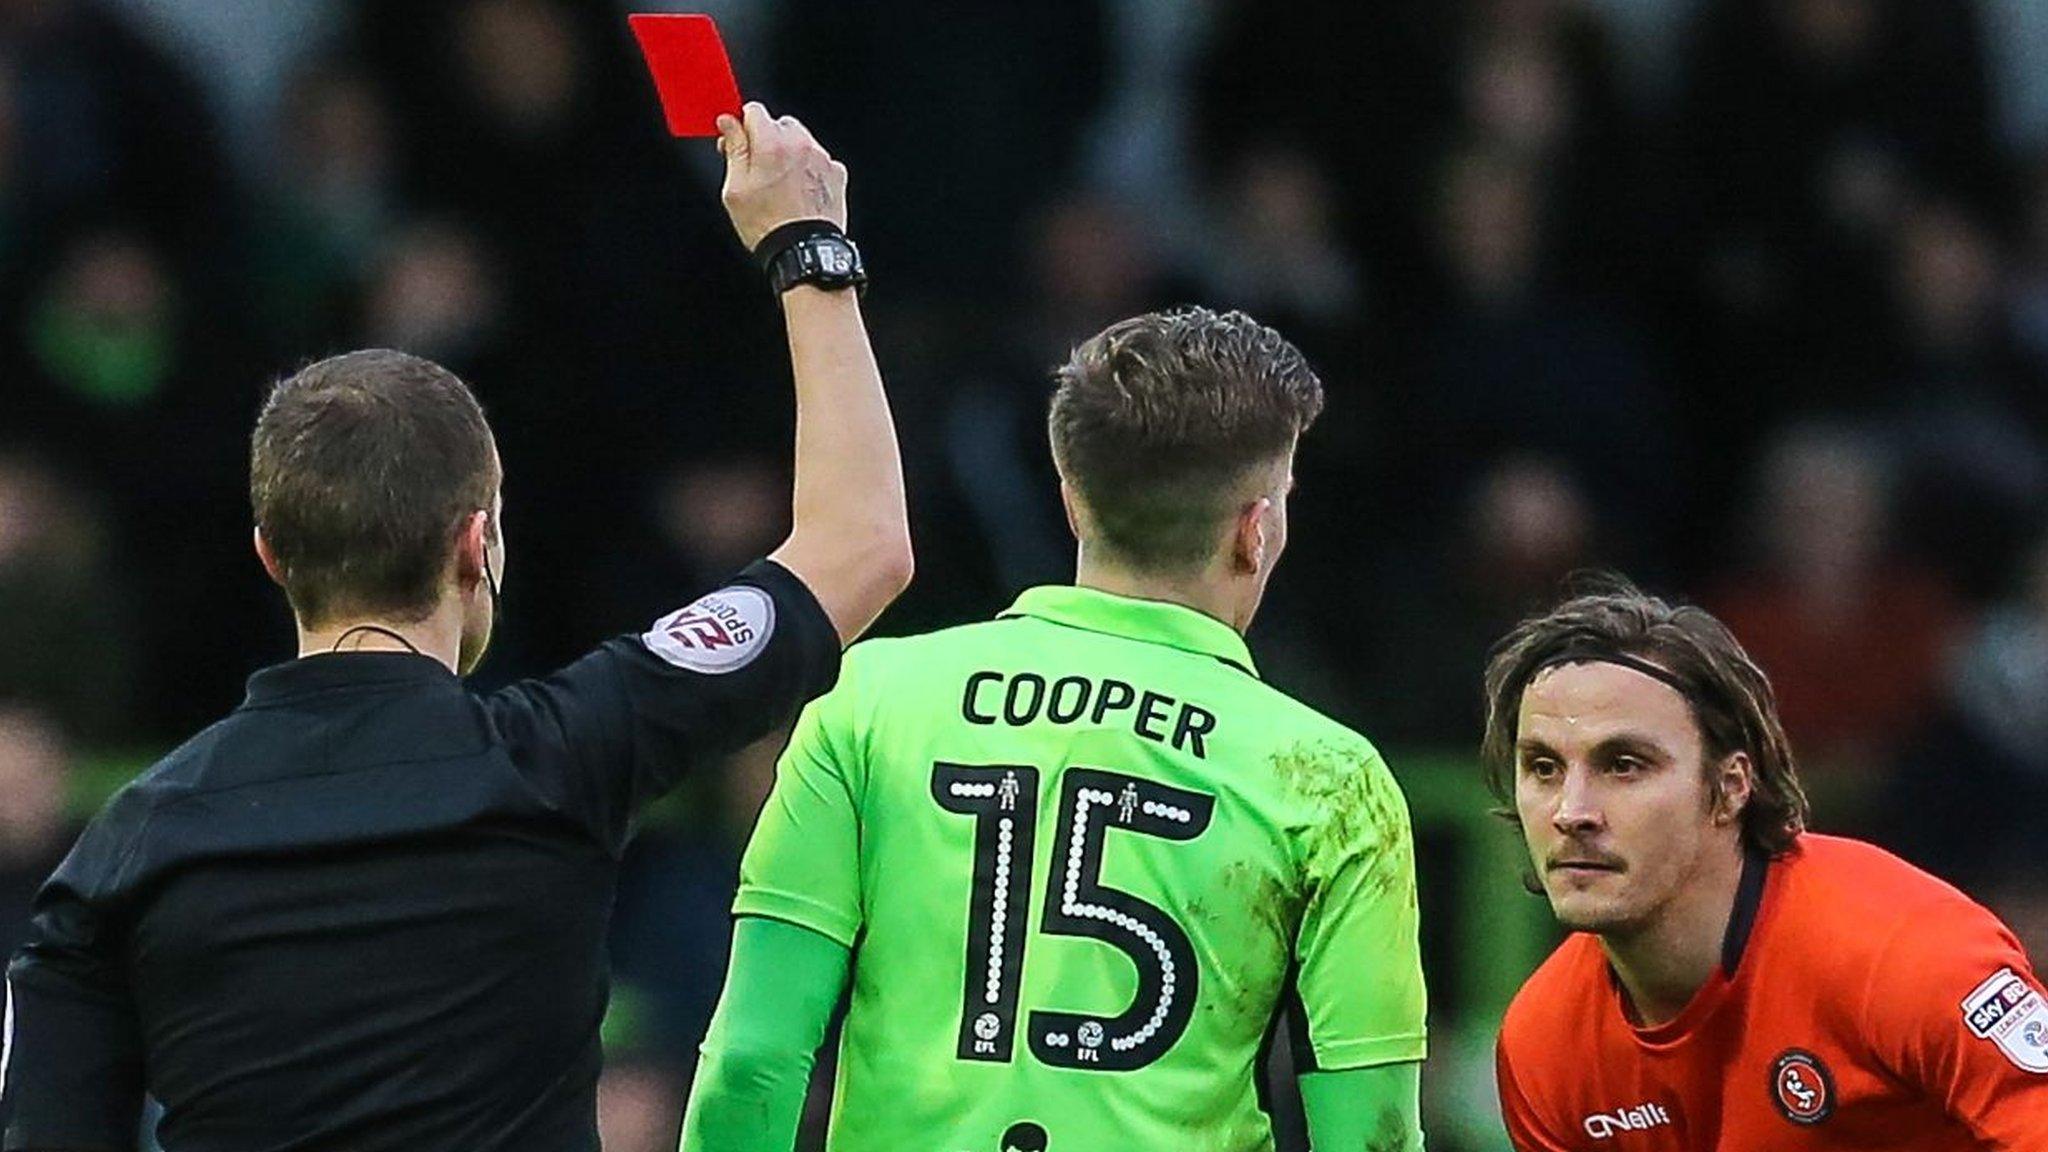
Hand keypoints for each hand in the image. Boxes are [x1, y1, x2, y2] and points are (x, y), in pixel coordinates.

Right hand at [716, 102, 847, 252]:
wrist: (804, 253)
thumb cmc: (768, 225)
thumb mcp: (735, 188)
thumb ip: (733, 148)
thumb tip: (728, 123)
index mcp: (771, 143)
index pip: (754, 111)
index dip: (742, 127)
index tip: (737, 142)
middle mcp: (801, 145)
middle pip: (780, 124)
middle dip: (767, 140)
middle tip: (757, 170)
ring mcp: (822, 159)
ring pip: (801, 142)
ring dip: (789, 154)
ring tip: (780, 187)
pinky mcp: (837, 174)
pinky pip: (818, 160)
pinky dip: (809, 169)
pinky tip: (799, 192)